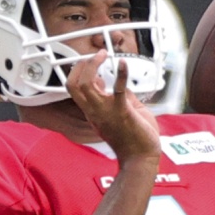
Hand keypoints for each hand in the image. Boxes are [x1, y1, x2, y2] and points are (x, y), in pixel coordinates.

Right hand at [66, 49, 161, 165]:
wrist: (141, 159)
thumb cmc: (134, 141)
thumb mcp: (123, 114)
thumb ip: (121, 97)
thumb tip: (121, 82)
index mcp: (94, 113)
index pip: (75, 90)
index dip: (80, 73)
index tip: (92, 63)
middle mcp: (95, 112)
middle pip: (73, 86)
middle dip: (80, 66)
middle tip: (94, 56)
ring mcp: (106, 112)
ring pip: (85, 85)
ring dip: (93, 65)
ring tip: (103, 55)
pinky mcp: (122, 111)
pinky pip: (118, 89)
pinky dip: (121, 74)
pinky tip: (123, 63)